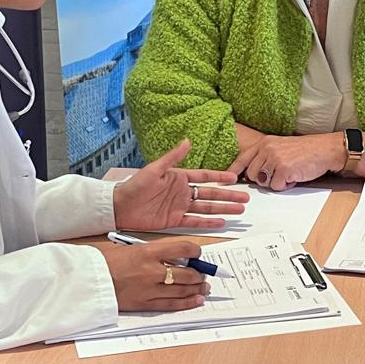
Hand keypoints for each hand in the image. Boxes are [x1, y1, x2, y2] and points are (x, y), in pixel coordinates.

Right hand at [100, 239, 209, 311]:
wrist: (88, 280)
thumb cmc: (106, 261)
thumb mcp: (130, 248)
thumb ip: (152, 252)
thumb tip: (173, 257)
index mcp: (148, 252)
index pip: (182, 248)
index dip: (195, 251)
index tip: (198, 254)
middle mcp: (151, 270)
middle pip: (186, 273)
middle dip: (199, 274)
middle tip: (204, 274)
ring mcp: (148, 289)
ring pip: (182, 290)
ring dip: (197, 289)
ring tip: (204, 288)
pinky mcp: (143, 304)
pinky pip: (170, 305)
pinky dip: (186, 303)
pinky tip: (196, 300)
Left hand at [113, 140, 248, 230]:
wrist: (119, 206)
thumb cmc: (134, 185)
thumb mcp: (154, 169)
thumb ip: (173, 157)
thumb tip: (188, 141)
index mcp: (179, 178)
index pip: (205, 177)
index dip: (220, 177)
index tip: (235, 178)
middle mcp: (182, 192)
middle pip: (211, 194)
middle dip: (228, 196)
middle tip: (245, 198)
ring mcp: (180, 207)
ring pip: (206, 208)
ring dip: (223, 209)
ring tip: (239, 210)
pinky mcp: (174, 220)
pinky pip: (195, 221)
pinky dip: (208, 222)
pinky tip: (221, 222)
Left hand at [227, 132, 345, 190]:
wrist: (325, 149)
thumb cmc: (305, 150)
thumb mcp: (280, 147)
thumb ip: (265, 156)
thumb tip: (251, 173)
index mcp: (265, 142)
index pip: (243, 158)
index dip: (233, 170)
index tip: (225, 180)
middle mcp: (267, 149)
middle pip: (251, 174)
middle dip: (263, 179)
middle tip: (278, 174)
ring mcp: (275, 158)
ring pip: (263, 182)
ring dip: (276, 182)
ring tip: (288, 173)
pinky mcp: (283, 169)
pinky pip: (276, 186)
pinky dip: (286, 185)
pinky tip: (295, 175)